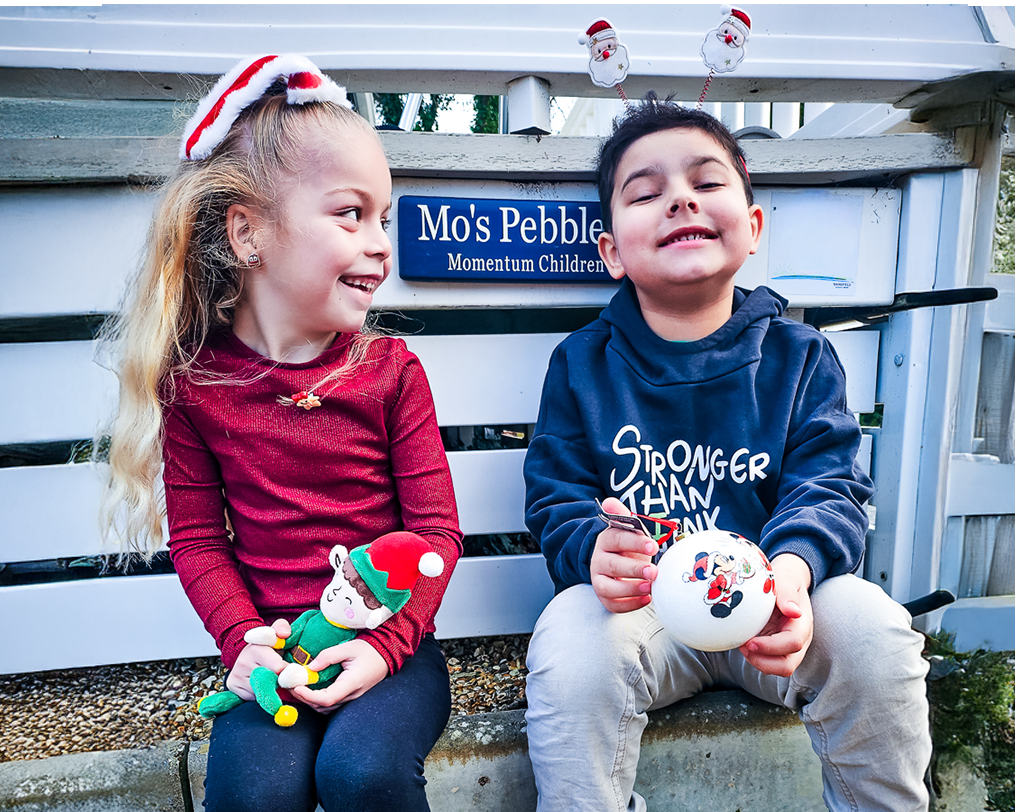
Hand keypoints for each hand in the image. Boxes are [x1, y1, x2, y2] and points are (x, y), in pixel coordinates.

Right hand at [226, 618, 291, 699]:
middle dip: (280, 682)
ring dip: (270, 689)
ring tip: (271, 679)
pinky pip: (252, 697)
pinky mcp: (232, 686)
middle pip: (270, 682)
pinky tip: (261, 684)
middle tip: (284, 678)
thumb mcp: (276, 633)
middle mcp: (243, 663)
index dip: (289, 673)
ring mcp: (236, 675)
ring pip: (261, 692)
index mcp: (256, 649)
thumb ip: (283, 629)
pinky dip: (260, 694)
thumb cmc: (267, 645)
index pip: (278, 668)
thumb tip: (284, 634)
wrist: (248, 652)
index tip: (295, 674)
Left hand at [290, 639, 388, 711]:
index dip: (308, 695)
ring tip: (297, 685)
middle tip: (290, 684)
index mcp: (351, 683)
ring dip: (309, 700)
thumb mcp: (349, 647)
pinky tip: (310, 688)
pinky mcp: (349, 697)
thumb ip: (328, 656)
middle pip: (322, 706)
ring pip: (325, 707)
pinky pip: (330, 704)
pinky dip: (317, 699)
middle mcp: (351, 695)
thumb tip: (309, 667)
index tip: (295, 686)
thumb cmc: (369, 650)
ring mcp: (351, 698)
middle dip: (304, 697)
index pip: (326, 698)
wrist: (386, 655)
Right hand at [590, 497, 658, 613]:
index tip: (653, 545)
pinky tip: (646, 599)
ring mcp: (599, 580)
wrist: (614, 562)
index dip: (635, 543)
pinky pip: (613, 604)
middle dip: (634, 569)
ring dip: (630, 588)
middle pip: (613, 565)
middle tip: (654, 571)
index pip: (617, 539)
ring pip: (609, 588)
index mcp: (606, 540)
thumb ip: (622, 515)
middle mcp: (599, 560)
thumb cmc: (626, 546)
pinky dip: (630, 604)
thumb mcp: (626, 529)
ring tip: (650, 587)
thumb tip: (609, 501)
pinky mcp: (604, 597)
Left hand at [739, 554, 812, 676]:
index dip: (771, 647)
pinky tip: (742, 642)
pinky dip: (753, 657)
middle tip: (743, 647)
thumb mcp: (786, 578)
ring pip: (775, 668)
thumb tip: (793, 611)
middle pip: (786, 666)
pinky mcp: (774, 648)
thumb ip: (788, 592)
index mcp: (802, 624)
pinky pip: (765, 661)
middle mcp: (798, 640)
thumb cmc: (784, 579)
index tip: (750, 642)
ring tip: (741, 644)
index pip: (793, 643)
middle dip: (763, 662)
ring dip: (756, 661)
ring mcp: (786, 647)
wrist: (784, 583)